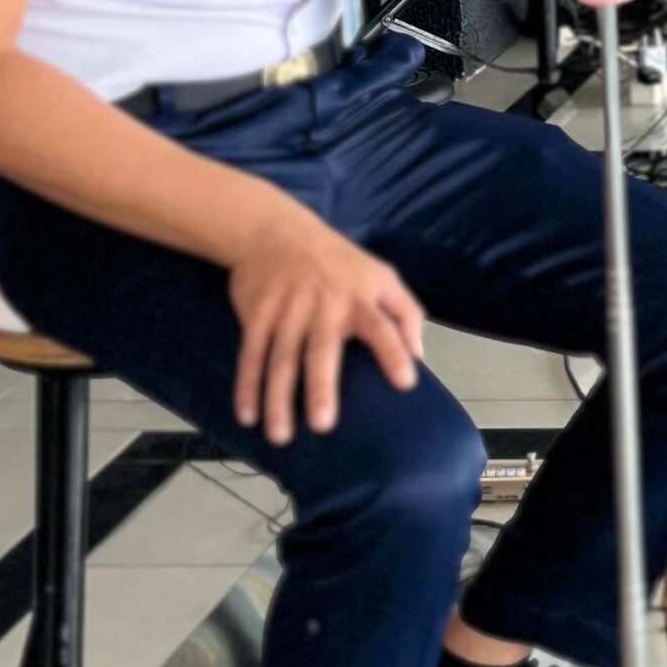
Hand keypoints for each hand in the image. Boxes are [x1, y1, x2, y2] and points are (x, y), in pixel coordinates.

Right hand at [228, 205, 425, 445]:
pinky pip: (251, 355)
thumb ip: (406, 313)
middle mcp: (324, 306)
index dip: (394, 353)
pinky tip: (248, 415)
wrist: (279, 231)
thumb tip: (419, 355)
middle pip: (321, 350)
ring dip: (278, 399)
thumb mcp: (383, 276)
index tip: (405, 383)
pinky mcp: (258, 313)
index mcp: (361, 298)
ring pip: (281, 360)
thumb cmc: (340, 262)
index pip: (383, 327)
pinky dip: (246, 386)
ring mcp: (288, 310)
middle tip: (323, 425)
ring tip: (280, 435)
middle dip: (321, 387)